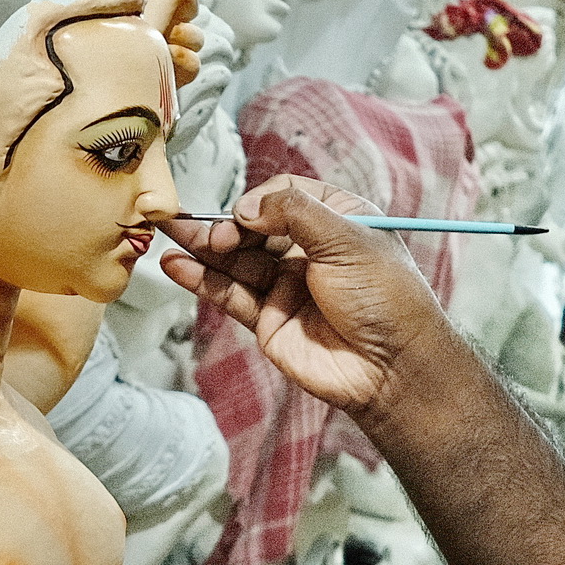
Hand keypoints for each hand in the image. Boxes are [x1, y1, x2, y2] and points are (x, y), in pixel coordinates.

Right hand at [159, 177, 454, 422]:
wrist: (394, 368)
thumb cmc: (387, 298)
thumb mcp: (347, 239)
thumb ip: (293, 214)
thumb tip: (246, 207)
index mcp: (336, 220)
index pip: (283, 197)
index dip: (259, 202)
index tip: (247, 215)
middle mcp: (308, 251)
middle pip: (252, 229)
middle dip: (223, 226)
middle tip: (199, 228)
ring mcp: (286, 286)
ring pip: (235, 261)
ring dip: (202, 248)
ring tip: (170, 234)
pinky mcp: (268, 320)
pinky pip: (229, 294)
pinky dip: (201, 280)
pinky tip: (177, 266)